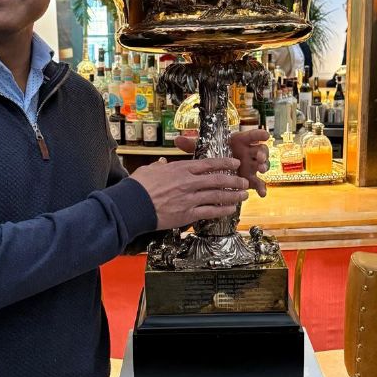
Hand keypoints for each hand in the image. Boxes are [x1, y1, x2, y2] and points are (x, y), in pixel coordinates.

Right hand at [130, 157, 248, 230]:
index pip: (208, 164)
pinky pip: (210, 212)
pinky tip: (230, 210)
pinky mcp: (188, 214)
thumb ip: (160, 166)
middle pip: (218, 180)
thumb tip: (161, 164)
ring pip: (218, 196)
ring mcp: (190, 198)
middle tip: (244, 181)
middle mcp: (189, 182)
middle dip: (234, 180)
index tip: (234, 163)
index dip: (224, 163)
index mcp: (181, 169)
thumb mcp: (150, 170)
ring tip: (243, 195)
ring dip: (233, 195)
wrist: (133, 204)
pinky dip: (222, 210)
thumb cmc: (139, 187)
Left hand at [175, 129, 269, 197]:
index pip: (250, 137)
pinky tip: (262, 194)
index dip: (258, 135)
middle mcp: (247, 153)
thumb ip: (192, 145)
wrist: (215, 171)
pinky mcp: (250, 179)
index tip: (265, 135)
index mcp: (239, 142)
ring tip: (261, 170)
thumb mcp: (202, 150)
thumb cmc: (213, 156)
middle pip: (260, 150)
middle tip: (259, 157)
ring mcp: (250, 166)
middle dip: (262, 153)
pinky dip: (262, 188)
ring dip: (263, 166)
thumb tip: (177, 140)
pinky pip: (258, 183)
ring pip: (262, 165)